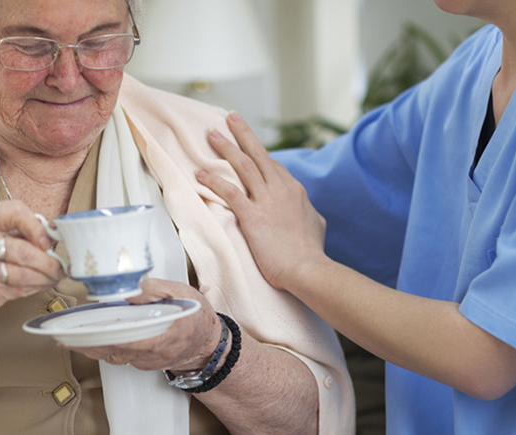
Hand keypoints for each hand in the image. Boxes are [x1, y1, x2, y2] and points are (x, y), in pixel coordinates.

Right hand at [0, 200, 65, 325]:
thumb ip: (18, 228)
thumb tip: (54, 234)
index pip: (15, 212)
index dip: (37, 227)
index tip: (48, 240)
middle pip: (23, 251)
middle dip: (50, 262)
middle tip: (61, 265)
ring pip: (24, 274)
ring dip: (47, 277)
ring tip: (54, 276)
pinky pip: (19, 289)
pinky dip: (36, 287)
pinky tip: (41, 284)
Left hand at [65, 279, 221, 371]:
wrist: (208, 342)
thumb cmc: (196, 316)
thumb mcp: (182, 293)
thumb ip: (156, 289)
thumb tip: (131, 289)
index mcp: (169, 334)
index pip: (135, 341)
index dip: (110, 338)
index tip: (90, 333)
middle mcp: (157, 353)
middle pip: (118, 351)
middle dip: (90, 344)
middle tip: (66, 337)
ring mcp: (150, 361)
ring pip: (116, 356)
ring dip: (92, 349)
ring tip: (69, 339)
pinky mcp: (144, 364)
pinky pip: (120, 358)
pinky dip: (103, 350)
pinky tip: (87, 342)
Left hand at [195, 112, 327, 290]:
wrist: (307, 269)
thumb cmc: (310, 253)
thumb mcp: (315, 225)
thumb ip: (308, 213)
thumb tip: (308, 211)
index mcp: (294, 190)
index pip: (273, 165)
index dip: (258, 152)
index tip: (247, 144)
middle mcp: (281, 190)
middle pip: (259, 155)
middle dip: (243, 134)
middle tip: (230, 117)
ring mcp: (267, 201)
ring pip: (244, 166)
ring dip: (226, 149)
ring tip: (211, 135)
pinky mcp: (253, 216)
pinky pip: (229, 192)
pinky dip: (213, 181)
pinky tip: (200, 174)